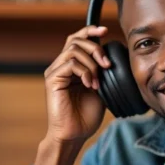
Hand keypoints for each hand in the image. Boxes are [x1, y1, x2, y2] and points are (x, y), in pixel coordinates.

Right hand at [44, 25, 111, 143]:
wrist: (74, 134)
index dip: (90, 30)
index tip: (106, 30)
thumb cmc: (86, 116)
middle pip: (76, 40)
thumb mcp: (100, 88)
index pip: (77, 39)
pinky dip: (85, 72)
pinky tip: (90, 85)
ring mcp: (55, 72)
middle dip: (96, 48)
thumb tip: (112, 57)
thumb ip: (102, 72)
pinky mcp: (52, 80)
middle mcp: (61, 66)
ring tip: (98, 81)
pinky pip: (70, 64)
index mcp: (71, 66)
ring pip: (74, 50)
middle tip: (107, 65)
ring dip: (92, 63)